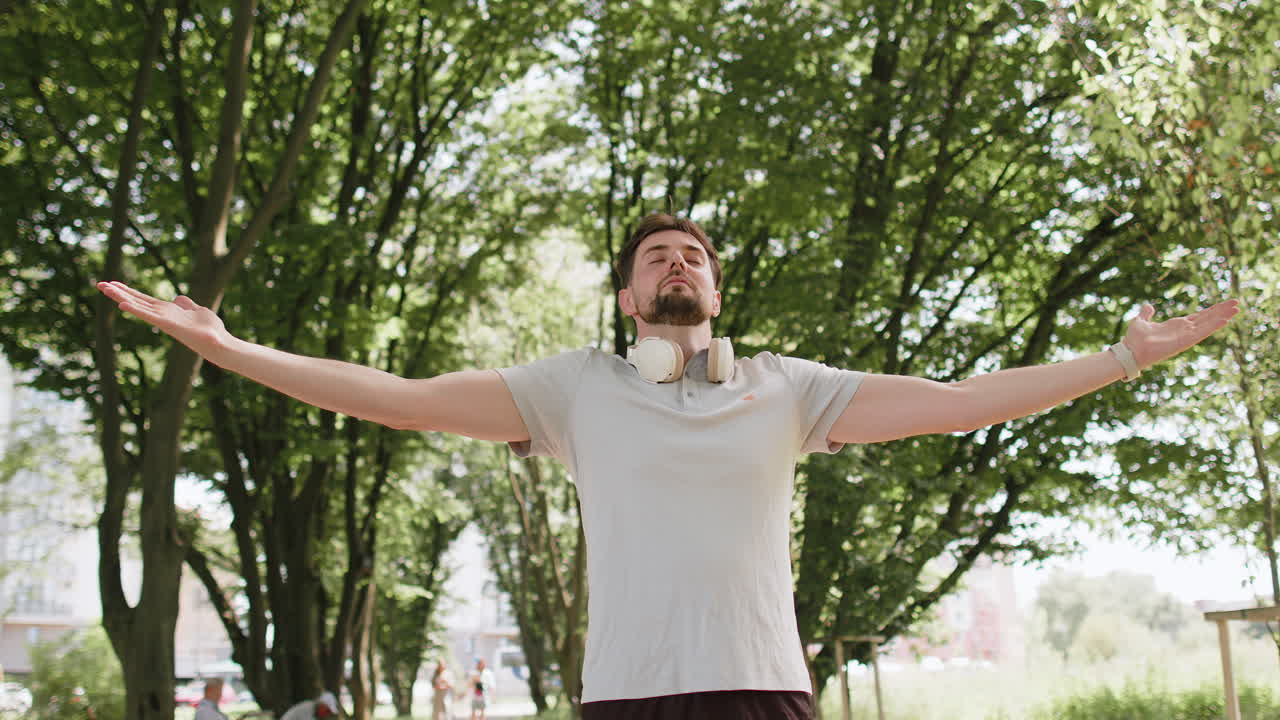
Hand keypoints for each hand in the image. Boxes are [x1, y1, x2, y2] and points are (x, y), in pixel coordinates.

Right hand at [97, 281, 230, 356]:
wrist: (219, 343)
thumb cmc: (210, 329)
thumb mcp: (197, 310)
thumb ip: (186, 304)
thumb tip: (178, 298)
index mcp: (168, 311)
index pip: (144, 300)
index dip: (130, 292)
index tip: (114, 284)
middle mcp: (163, 316)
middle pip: (137, 301)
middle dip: (118, 293)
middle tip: (99, 284)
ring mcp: (164, 321)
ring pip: (138, 306)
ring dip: (121, 297)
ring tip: (104, 288)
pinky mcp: (168, 325)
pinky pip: (149, 316)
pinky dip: (135, 310)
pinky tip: (122, 305)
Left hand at [1122, 299, 1239, 368]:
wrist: (1129, 351)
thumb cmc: (1134, 339)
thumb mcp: (1141, 321)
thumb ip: (1146, 313)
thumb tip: (1149, 306)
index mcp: (1176, 325)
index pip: (1199, 316)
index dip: (1211, 310)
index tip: (1224, 304)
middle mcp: (1184, 331)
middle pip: (1207, 318)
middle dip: (1221, 311)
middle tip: (1237, 303)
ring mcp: (1185, 336)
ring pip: (1208, 324)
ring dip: (1222, 316)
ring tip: (1236, 309)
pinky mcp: (1184, 342)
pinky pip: (1201, 333)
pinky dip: (1213, 326)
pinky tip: (1225, 320)